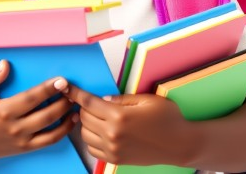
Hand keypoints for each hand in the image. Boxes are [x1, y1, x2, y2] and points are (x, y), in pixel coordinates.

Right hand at [0, 60, 76, 162]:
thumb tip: (5, 64)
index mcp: (3, 112)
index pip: (31, 99)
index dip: (48, 89)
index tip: (62, 80)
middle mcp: (15, 128)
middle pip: (46, 115)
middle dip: (62, 101)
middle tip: (74, 89)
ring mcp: (22, 140)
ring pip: (51, 130)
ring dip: (66, 116)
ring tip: (76, 102)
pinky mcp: (26, 148)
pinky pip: (49, 141)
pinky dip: (64, 131)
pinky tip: (72, 119)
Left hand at [63, 84, 189, 166]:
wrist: (180, 144)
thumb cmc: (167, 118)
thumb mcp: (146, 99)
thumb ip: (120, 98)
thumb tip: (102, 99)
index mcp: (119, 116)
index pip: (89, 102)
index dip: (75, 93)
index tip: (66, 87)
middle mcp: (113, 134)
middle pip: (84, 117)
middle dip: (83, 107)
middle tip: (91, 101)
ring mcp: (113, 149)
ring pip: (85, 133)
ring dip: (86, 122)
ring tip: (96, 116)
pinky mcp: (116, 159)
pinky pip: (92, 148)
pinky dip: (91, 138)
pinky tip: (101, 130)